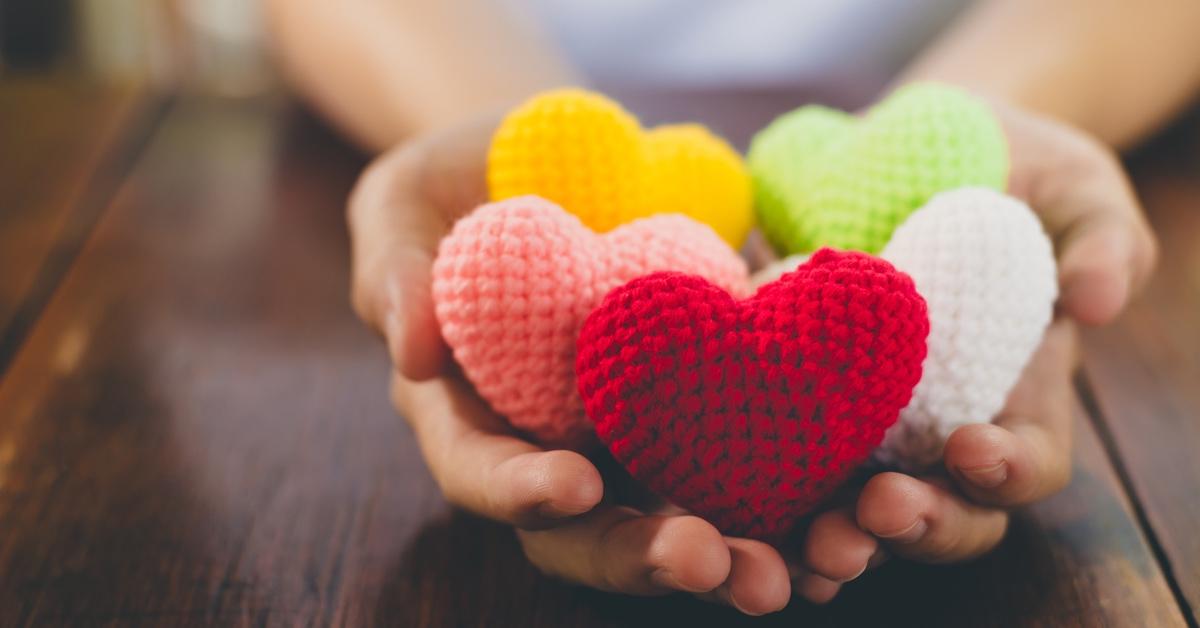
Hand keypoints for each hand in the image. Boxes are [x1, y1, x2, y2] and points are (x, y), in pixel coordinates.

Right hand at [349, 115, 792, 614]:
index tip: (573, 487)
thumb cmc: (458, 179)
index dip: (521, 492)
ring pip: (682, 511)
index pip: (483, 471)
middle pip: (590, 528)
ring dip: (741, 550)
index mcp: (475, 411)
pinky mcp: (711, 393)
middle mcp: (556, 439)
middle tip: (708, 561)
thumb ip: (395, 272)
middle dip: (644, 554)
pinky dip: (802, 489)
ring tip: (801, 567)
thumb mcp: (404, 204)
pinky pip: (755, 453)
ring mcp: (637, 425)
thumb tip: (415, 352)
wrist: (561, 154)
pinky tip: (854, 501)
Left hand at [790, 101, 1157, 602]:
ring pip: (850, 506)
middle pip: (936, 511)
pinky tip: (730, 493)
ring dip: (834, 533)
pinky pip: (773, 452)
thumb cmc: (1013, 171)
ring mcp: (858, 419)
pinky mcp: (789, 391)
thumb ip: (1105, 240)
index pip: (1023, 463)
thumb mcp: (1075, 189)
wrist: (910, 145)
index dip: (1005, 471)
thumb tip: (1095, 299)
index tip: (973, 449)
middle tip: (876, 511)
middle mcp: (933, 428)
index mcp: (1014, 397)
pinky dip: (758, 485)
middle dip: (912, 524)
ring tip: (811, 538)